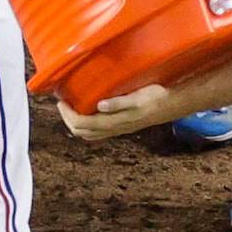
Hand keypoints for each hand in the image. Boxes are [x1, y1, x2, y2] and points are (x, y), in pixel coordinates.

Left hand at [58, 82, 175, 139]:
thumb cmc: (154, 97)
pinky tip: (88, 112)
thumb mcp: (136, 98)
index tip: (61, 101)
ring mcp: (116, 130)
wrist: (169, 105)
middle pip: (81, 132)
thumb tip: (100, 105)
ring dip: (76, 123)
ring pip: (89, 134)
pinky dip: (87, 125)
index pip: (81, 124)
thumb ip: (118, 102)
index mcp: (113, 122)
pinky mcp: (121, 127)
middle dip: (68, 120)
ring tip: (71, 108)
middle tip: (62, 103)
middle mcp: (112, 129)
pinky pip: (97, 132)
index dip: (68, 115)